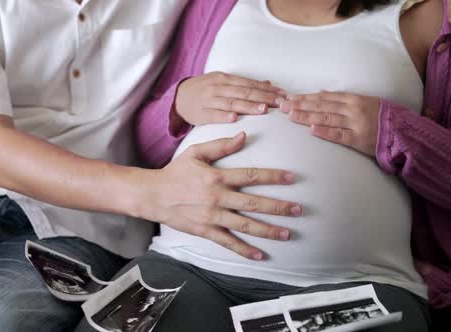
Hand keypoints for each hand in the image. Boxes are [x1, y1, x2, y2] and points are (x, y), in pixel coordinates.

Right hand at [145, 133, 301, 260]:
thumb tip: (244, 135)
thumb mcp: (195, 152)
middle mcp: (217, 197)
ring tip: (287, 233)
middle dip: (278, 207)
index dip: (273, 176)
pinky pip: (227, 242)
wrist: (152, 195)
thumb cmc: (175, 172)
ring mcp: (212, 216)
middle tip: (298, 210)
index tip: (292, 178)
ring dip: (268, 230)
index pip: (250, 175)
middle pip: (253, 203)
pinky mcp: (205, 230)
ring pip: (245, 225)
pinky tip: (260, 255)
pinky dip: (244, 249)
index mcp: (217, 176)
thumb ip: (220, 145)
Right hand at [174, 72, 285, 125]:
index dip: (267, 89)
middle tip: (280, 103)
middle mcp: (218, 87)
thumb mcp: (223, 81)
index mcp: (225, 78)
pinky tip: (234, 118)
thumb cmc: (205, 89)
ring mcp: (209, 100)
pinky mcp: (201, 113)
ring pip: (231, 103)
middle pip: (244, 92)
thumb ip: (244, 83)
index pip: (250, 84)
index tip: (283, 95)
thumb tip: (268, 84)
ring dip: (248, 106)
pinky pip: (213, 115)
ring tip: (263, 110)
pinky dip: (223, 116)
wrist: (179, 97)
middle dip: (263, 97)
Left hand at [277, 91, 380, 155]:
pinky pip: (339, 135)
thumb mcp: (363, 102)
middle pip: (321, 106)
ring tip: (290, 115)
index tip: (289, 98)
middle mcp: (352, 109)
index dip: (304, 97)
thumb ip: (341, 98)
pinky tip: (312, 129)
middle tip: (282, 106)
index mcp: (352, 99)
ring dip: (307, 116)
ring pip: (326, 118)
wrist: (403, 132)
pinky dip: (325, 131)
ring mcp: (355, 124)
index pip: (323, 97)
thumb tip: (321, 93)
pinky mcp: (358, 139)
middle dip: (300, 105)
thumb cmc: (381, 117)